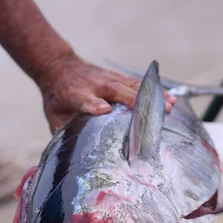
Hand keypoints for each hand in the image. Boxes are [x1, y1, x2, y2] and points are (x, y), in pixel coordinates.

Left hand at [38, 54, 175, 132]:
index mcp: (74, 95)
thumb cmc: (57, 95)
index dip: (93, 104)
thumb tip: (72, 156)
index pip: (84, 99)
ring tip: (170, 106)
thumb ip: (63, 131)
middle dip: (133, 100)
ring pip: (131, 86)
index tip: (104, 109)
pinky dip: (154, 90)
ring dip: (151, 95)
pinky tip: (170, 97)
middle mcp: (93, 85)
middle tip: (152, 112)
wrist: (58, 66)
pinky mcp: (117, 78)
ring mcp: (107, 79)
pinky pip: (137, 84)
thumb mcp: (53, 114)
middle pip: (115, 91)